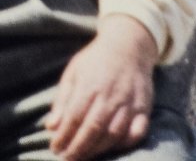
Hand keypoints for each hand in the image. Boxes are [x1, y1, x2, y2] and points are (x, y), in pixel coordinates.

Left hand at [45, 15, 157, 160]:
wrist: (128, 45)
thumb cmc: (96, 60)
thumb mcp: (74, 72)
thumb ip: (62, 99)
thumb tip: (50, 126)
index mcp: (89, 85)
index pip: (74, 117)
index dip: (63, 136)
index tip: (55, 148)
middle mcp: (109, 95)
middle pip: (93, 129)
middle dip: (78, 148)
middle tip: (67, 159)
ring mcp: (129, 102)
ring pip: (114, 134)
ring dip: (98, 150)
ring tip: (85, 157)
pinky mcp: (144, 107)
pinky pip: (137, 132)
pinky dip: (126, 143)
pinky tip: (113, 148)